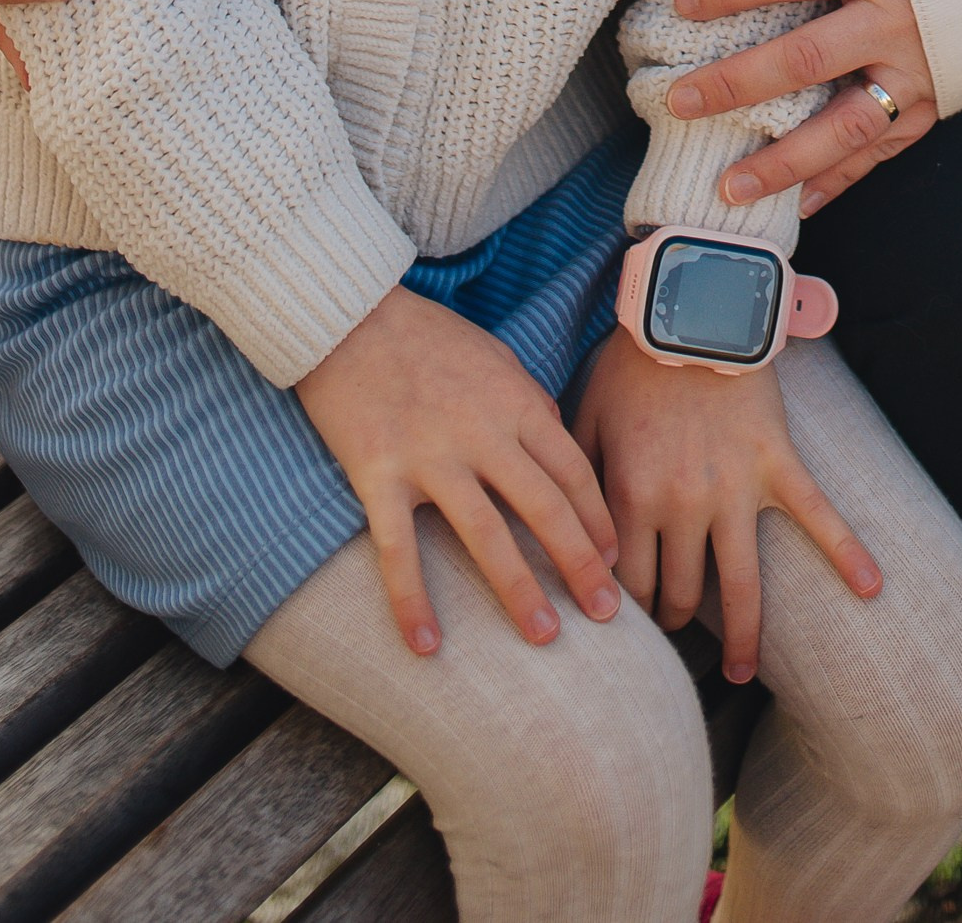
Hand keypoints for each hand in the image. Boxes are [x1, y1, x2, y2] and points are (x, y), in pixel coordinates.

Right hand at [300, 284, 619, 655]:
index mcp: (515, 401)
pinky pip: (398, 548)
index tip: (613, 561)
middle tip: (609, 615)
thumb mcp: (495, 357)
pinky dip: (411, 600)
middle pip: (545, 507)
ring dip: (518, 589)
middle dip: (581, 564)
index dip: (598, 520)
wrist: (348, 315)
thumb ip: (528, 402)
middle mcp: (482, 432)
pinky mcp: (378, 473)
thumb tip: (557, 440)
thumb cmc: (426, 337)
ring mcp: (430, 455)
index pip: (573, 470)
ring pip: (485, 534)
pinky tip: (427, 646)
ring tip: (546, 637)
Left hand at [572, 326, 877, 684]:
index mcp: (635, 494)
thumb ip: (579, 485)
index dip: (625, 612)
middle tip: (673, 630)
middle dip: (672, 619)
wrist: (691, 306)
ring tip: (738, 673)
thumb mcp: (586, 417)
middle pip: (680, 591)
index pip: (628, 584)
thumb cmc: (631, 362)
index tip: (624, 628)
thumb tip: (574, 549)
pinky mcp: (779, 463)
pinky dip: (847, 554)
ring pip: (741, 583)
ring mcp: (737, 487)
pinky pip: (819, 516)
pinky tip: (870, 591)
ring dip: (741, 635)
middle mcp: (687, 503)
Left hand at [667, 0, 936, 217]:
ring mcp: (921, 68)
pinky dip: (844, 178)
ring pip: (841, 128)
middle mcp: (896, 21)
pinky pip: (885, 147)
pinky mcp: (944, 97)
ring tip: (727, 188)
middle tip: (678, 101)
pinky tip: (804, 201)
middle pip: (799, 60)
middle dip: (733, 85)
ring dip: (781, 162)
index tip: (684, 1)